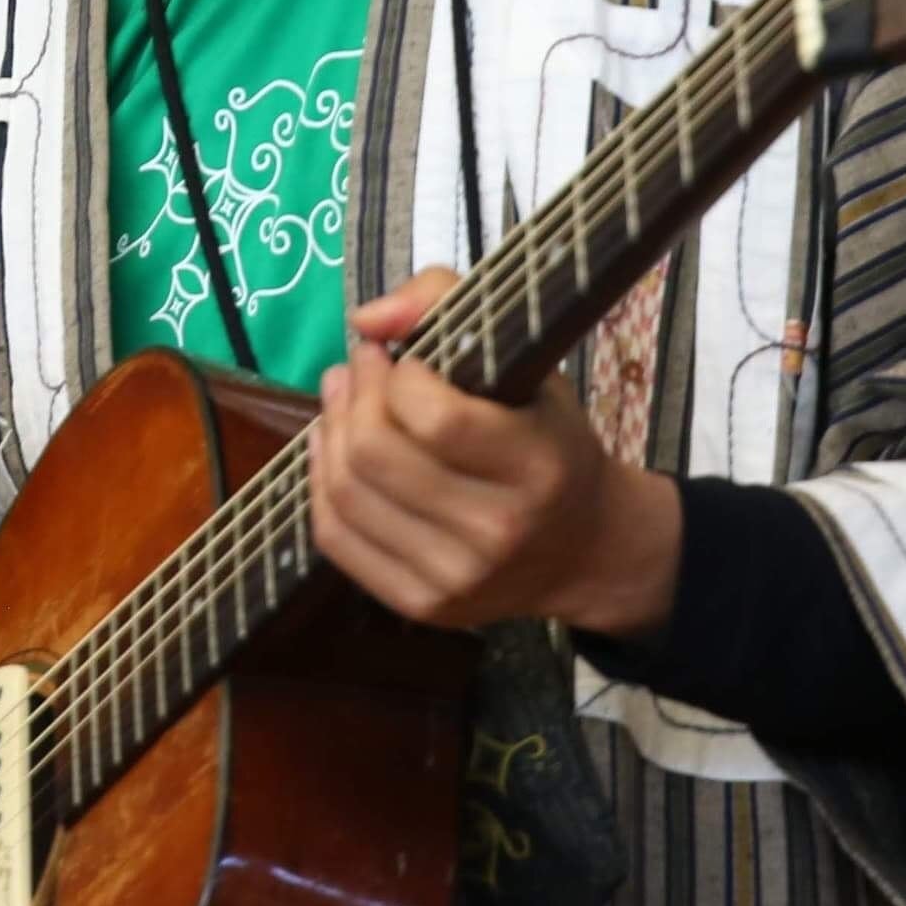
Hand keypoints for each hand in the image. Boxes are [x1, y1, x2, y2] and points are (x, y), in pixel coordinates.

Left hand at [309, 268, 684, 635]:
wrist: (585, 547)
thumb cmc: (549, 439)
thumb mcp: (526, 360)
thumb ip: (446, 301)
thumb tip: (365, 322)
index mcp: (535, 466)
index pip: (434, 418)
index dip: (399, 374)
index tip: (404, 357)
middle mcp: (497, 531)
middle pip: (374, 454)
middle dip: (353, 393)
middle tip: (361, 365)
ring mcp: (456, 578)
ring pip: (346, 493)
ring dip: (328, 430)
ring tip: (343, 397)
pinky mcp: (423, 605)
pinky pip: (336, 538)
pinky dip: (321, 482)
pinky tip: (335, 450)